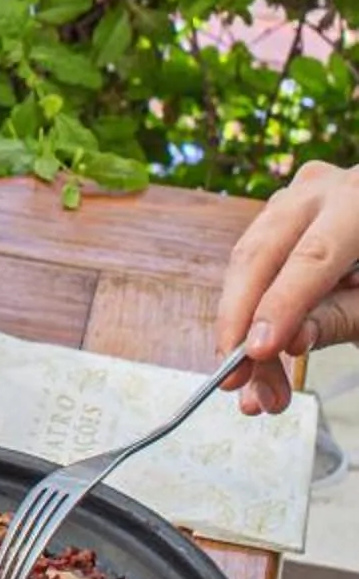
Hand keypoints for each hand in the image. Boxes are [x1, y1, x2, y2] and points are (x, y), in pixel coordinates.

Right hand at [214, 158, 358, 414]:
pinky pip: (254, 266)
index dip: (281, 305)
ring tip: (254, 389)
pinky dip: (250, 313)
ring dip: (241, 329)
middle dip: (241, 322)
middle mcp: (322, 189)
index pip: (313, 256)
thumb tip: (289, 341)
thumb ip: (342, 319)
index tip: (258, 351)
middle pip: (262, 253)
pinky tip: (256, 359)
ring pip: (248, 261)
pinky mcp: (282, 217)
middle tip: (236, 380)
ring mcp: (297, 197)